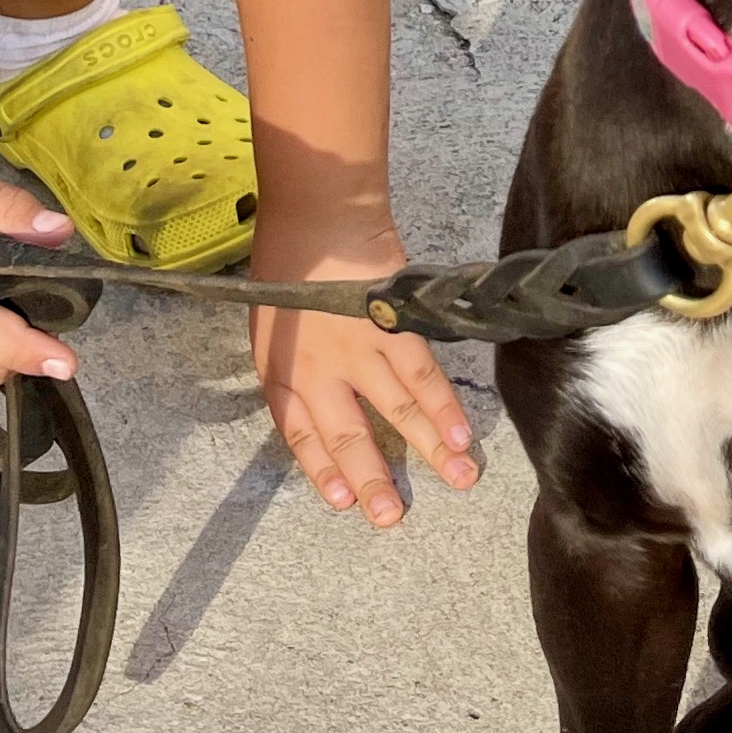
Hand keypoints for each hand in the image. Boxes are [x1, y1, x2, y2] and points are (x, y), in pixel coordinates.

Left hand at [249, 238, 483, 527]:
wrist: (317, 215)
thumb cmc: (287, 265)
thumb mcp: (269, 325)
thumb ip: (291, 368)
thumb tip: (316, 405)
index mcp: (281, 370)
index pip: (301, 434)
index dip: (322, 470)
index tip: (344, 501)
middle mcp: (320, 369)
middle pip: (348, 434)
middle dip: (372, 479)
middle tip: (391, 517)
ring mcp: (360, 350)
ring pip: (398, 410)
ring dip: (430, 450)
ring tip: (459, 480)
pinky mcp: (395, 325)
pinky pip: (423, 375)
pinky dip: (444, 407)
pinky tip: (462, 434)